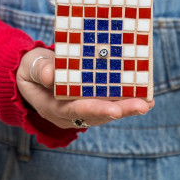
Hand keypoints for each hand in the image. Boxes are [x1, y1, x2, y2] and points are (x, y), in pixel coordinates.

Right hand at [16, 47, 154, 128]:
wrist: (32, 73)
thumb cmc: (31, 67)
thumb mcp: (31, 65)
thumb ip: (40, 69)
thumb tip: (50, 75)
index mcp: (52, 106)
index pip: (75, 109)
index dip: (96, 109)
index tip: (115, 109)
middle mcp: (67, 113)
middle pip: (96, 114)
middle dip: (121, 110)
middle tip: (144, 105)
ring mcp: (78, 110)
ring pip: (104, 111)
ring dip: (126, 107)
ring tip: (148, 102)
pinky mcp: (86, 103)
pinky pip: (105, 103)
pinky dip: (122, 100)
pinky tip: (141, 96)